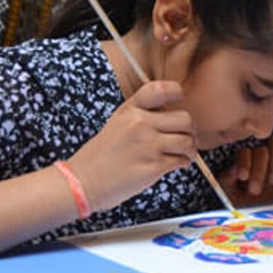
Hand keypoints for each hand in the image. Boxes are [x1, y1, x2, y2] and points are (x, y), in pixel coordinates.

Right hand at [67, 81, 196, 211]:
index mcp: (130, 110)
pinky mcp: (153, 166)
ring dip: (190, 149)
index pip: (159, 90)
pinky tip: (176, 163)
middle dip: (189, 130)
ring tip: (183, 153)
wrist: (83, 182)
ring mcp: (148, 145)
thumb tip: (172, 117)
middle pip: (184, 119)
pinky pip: (182, 160)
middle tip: (185, 137)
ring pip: (187, 141)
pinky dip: (184, 162)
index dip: (176, 92)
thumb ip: (141, 115)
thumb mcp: (117, 123)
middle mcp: (140, 124)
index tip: (181, 98)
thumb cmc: (101, 155)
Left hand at [220, 137, 272, 206]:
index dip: (243, 161)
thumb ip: (227, 182)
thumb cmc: (255, 215)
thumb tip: (232, 168)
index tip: (243, 177)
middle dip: (258, 168)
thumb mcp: (234, 201)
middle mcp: (264, 162)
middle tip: (256, 190)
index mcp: (248, 167)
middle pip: (260, 150)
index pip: (244, 152)